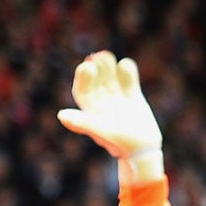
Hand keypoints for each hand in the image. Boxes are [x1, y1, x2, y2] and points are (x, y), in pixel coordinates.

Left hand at [57, 51, 163, 177]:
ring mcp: (117, 98)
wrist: (144, 149)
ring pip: (110, 78)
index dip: (83, 77)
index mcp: (91, 110)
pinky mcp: (132, 96)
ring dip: (109, 66)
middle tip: (101, 57)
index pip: (82, 89)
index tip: (88, 66)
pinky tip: (126, 65)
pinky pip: (128, 80)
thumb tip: (60, 115)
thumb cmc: (121, 143)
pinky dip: (127, 71)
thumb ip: (83, 122)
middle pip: (97, 81)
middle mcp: (102, 102)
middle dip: (98, 68)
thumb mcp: (102, 131)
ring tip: (109, 57)